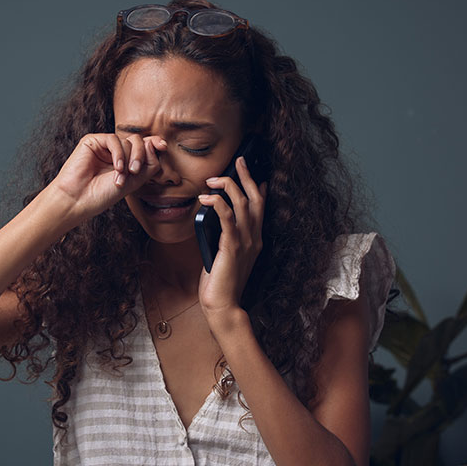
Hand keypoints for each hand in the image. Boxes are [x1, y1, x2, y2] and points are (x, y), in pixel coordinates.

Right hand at [50, 133, 164, 220]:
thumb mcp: (134, 182)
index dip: (154, 144)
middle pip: (138, 142)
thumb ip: (148, 164)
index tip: (163, 146)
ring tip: (120, 177)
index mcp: (125, 161)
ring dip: (128, 159)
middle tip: (135, 172)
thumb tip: (156, 144)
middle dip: (141, 156)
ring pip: (127, 141)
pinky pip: (113, 139)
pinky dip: (118, 154)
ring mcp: (104, 146)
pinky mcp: (92, 141)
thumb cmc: (102, 195)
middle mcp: (115, 152)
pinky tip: (116, 168)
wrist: (79, 200)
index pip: (143, 147)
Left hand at [196, 156, 267, 334]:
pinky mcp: (232, 246)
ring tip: (212, 179)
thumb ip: (225, 238)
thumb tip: (216, 221)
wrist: (223, 305)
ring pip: (241, 203)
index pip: (260, 208)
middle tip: (238, 160)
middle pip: (255, 198)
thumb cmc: (220, 283)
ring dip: (227, 186)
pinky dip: (217, 203)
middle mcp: (254, 238)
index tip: (254, 173)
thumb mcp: (225, 255)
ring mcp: (245, 241)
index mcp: (255, 240)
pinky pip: (226, 217)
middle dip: (247, 176)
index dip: (258, 188)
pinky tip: (206, 198)